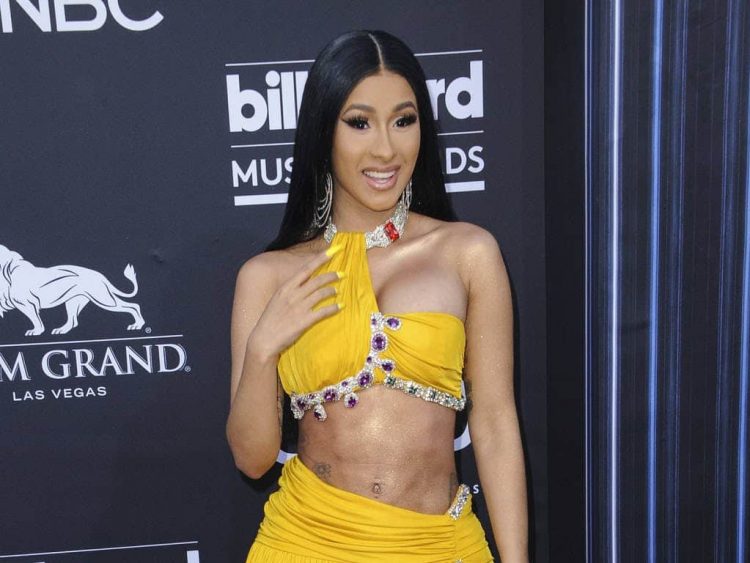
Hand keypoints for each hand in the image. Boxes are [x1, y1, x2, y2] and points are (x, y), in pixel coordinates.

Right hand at [246, 243, 343, 360]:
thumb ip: (291, 290)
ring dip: (332, 290)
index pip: (306, 269)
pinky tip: (340, 306)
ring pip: (322, 293)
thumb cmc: (270, 320)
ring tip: (338, 291)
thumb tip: (305, 282)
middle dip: (331, 275)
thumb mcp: (277, 300)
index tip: (333, 251)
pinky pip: (324, 311)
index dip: (320, 259)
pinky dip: (334, 308)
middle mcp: (293, 295)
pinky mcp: (304, 321)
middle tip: (342, 274)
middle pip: (317, 280)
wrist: (263, 340)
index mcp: (285, 288)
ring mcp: (299, 308)